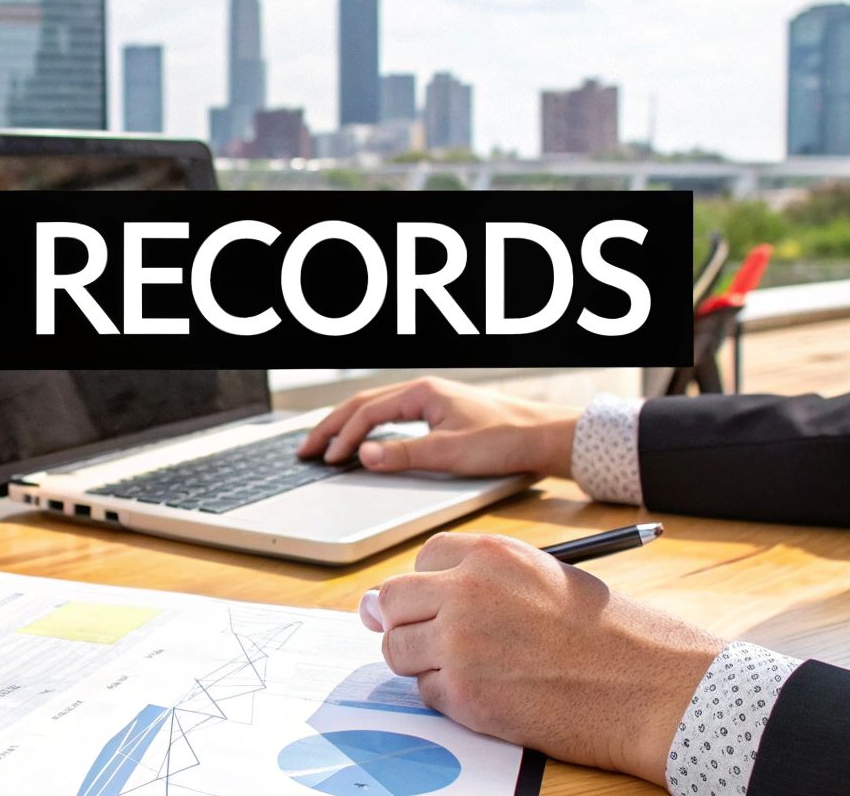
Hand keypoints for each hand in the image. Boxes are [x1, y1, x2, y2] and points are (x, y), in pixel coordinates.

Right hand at [296, 376, 579, 478]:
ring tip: (324, 446)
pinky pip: (392, 416)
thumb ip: (403, 455)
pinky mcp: (440, 413)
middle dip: (331, 427)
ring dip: (347, 427)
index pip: (367, 412)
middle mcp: (423, 391)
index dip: (342, 436)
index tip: (325, 459)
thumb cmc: (505, 439)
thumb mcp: (450, 453)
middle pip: (363, 405)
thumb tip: (363, 455)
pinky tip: (364, 443)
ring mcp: (431, 400)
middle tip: (305, 450)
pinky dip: (369, 429)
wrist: (544, 435)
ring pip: (376, 409)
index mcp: (422, 392)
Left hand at [367, 532, 721, 784]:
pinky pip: (425, 692)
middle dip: (403, 621)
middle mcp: (465, 591)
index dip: (427, 585)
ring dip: (423, 662)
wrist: (646, 685)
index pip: (422, 560)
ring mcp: (460, 643)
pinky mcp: (463, 694)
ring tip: (472, 669)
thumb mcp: (542, 579)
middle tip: (430, 641)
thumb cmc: (605, 633)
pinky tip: (491, 694)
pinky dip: (447, 697)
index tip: (439, 603)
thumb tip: (393, 599)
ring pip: (398, 649)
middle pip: (390, 600)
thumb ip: (478, 581)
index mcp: (490, 554)